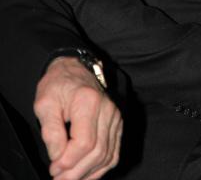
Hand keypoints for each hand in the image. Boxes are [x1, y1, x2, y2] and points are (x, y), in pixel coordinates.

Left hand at [34, 57, 121, 179]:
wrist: (73, 69)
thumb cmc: (58, 85)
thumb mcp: (45, 103)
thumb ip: (50, 131)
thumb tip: (57, 157)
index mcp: (89, 102)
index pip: (84, 143)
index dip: (68, 161)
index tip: (53, 168)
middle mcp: (107, 109)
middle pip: (97, 152)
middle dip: (76, 172)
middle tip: (58, 179)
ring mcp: (115, 116)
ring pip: (107, 156)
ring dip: (88, 173)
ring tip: (69, 178)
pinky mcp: (117, 123)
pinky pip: (113, 153)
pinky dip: (100, 168)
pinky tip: (85, 174)